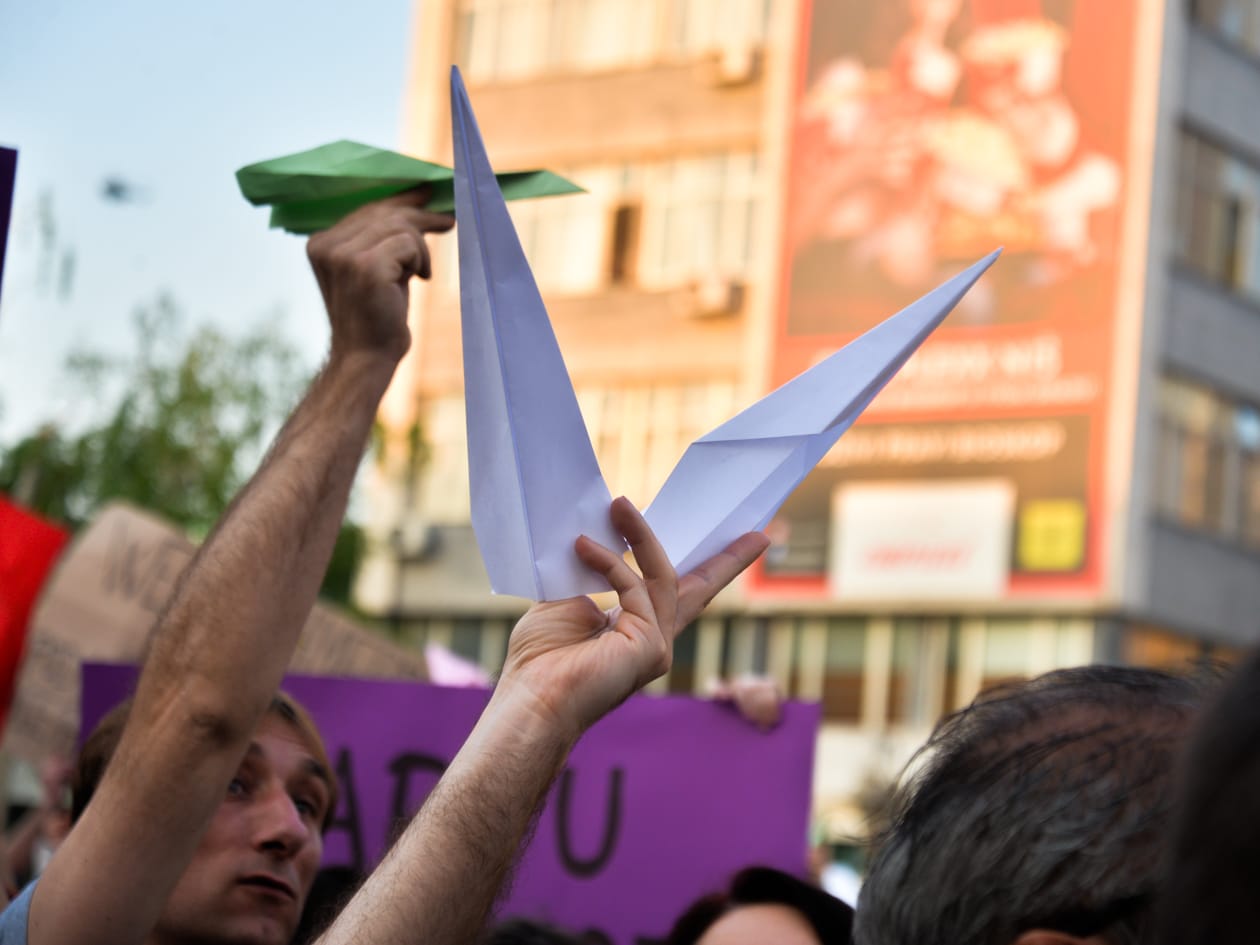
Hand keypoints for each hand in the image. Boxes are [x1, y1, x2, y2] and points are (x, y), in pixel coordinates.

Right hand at [306, 189, 454, 364]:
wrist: (365, 359)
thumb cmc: (376, 318)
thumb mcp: (376, 270)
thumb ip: (383, 240)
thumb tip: (417, 204)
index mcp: (320, 243)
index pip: (366, 209)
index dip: (400, 201)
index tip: (426, 195)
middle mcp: (326, 245)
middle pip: (384, 212)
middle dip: (420, 216)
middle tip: (448, 221)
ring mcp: (343, 255)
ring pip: (400, 226)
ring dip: (420, 250)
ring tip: (420, 273)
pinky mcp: (365, 266)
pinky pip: (409, 244)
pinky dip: (421, 260)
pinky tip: (420, 279)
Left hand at [500, 497, 768, 743]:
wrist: (533, 701)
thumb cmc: (538, 662)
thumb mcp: (564, 603)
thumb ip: (588, 576)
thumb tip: (595, 535)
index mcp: (636, 633)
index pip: (673, 593)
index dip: (694, 567)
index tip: (714, 544)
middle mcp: (655, 640)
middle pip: (700, 590)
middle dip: (728, 560)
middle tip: (758, 535)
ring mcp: (657, 645)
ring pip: (664, 576)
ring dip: (639, 535)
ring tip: (619, 504)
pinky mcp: (650, 644)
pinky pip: (633, 585)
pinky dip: (608, 561)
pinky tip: (582, 547)